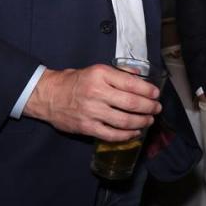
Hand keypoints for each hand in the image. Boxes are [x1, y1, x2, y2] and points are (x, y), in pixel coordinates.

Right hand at [23, 65, 161, 141]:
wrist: (48, 95)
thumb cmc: (75, 81)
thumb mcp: (96, 70)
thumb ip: (119, 73)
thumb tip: (140, 76)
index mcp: (101, 75)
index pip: (131, 84)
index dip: (148, 90)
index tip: (156, 94)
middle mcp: (97, 92)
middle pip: (131, 103)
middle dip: (149, 107)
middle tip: (156, 108)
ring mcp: (92, 111)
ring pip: (124, 120)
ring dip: (141, 122)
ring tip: (149, 120)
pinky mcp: (87, 127)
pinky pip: (112, 134)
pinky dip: (126, 135)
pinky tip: (134, 132)